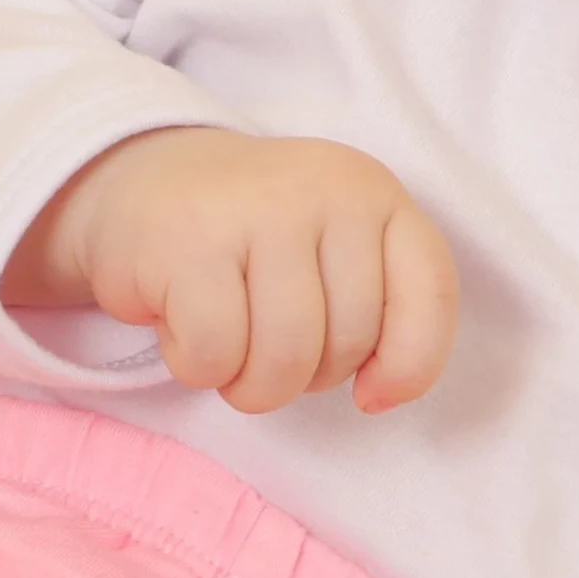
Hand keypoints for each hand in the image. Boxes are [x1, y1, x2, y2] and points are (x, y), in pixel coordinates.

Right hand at [0, 127, 458, 414]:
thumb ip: (381, 307)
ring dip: (251, 383)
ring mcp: (258, 209)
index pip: (431, 290)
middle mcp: (327, 189)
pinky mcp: (189, 242)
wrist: (147, 182)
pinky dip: (197, 366)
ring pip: (285, 358)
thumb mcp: (337, 248)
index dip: (411, 363)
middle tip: (266, 339)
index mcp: (375, 192)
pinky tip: (182, 324)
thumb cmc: (256, 240)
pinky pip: (215, 354)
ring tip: (229, 342)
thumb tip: (378, 395)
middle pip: (349, 343)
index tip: (371, 392)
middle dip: (306, 375)